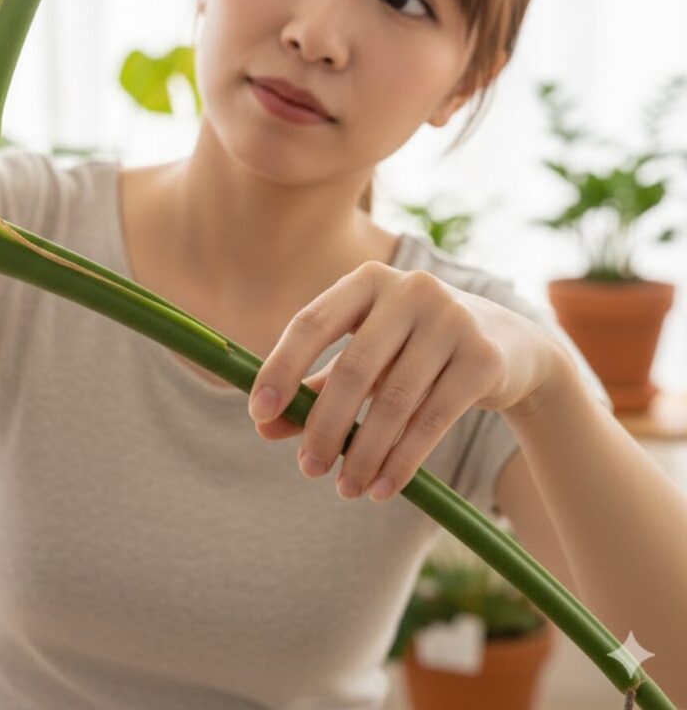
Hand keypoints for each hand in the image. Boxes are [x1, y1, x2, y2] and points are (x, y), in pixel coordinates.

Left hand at [247, 261, 563, 502]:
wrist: (511, 348)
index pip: (311, 322)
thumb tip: (262, 426)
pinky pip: (433, 419)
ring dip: (364, 453)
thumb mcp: (366, 359)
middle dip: (325, 425)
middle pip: (354, 368)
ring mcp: (452, 319)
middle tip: (308, 470)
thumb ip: (316, 387)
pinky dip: (403, 460)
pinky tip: (383, 488)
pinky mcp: (484, 357)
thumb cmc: (415, 351)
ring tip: (345, 488)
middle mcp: (410, 290)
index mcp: (368, 280)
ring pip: (394, 401)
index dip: (281, 368)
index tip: (258, 413)